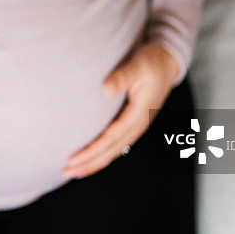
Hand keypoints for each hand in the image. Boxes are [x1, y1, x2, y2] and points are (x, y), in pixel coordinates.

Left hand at [62, 41, 179, 178]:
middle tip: (66, 172)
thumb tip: (106, 89)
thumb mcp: (138, 65)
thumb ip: (123, 76)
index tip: (74, 158)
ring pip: (114, 150)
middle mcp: (138, 124)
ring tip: (74, 172)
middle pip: (111, 150)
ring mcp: (136, 125)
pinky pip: (116, 144)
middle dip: (89, 163)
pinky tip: (90, 159)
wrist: (168, 61)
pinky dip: (102, 154)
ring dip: (94, 162)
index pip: (112, 138)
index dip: (92, 150)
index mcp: (139, 113)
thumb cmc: (151, 61)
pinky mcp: (132, 123)